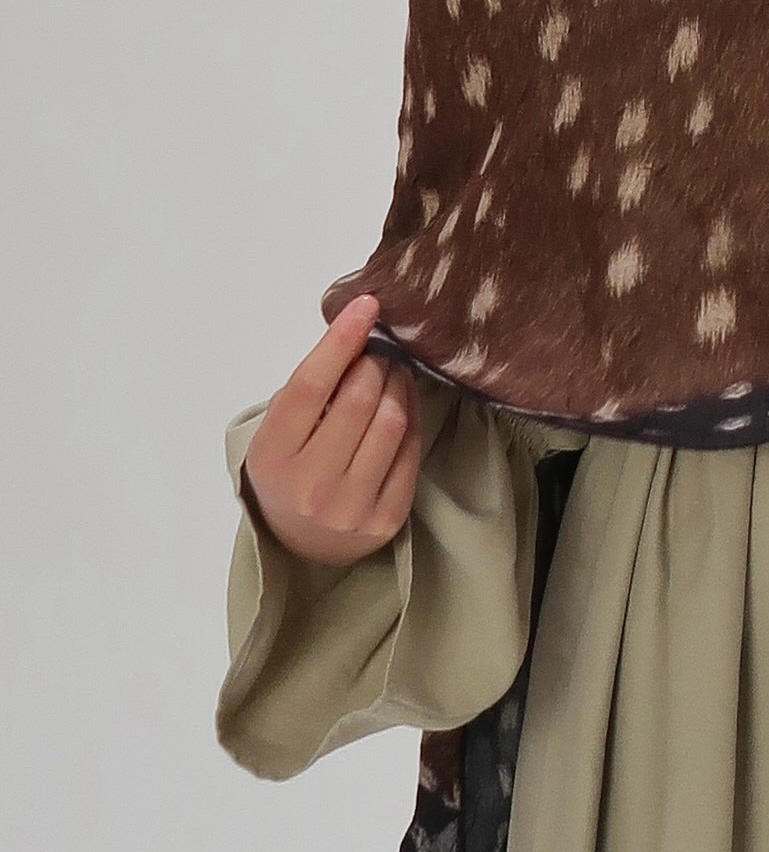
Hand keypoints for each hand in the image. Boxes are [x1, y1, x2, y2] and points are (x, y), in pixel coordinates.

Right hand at [241, 295, 423, 566]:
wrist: (302, 546)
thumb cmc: (289, 471)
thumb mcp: (278, 434)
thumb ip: (310, 391)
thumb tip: (356, 335)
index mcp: (273, 457)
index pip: (311, 386)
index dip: (341, 340)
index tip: (366, 305)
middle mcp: (310, 485)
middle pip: (358, 399)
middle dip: (375, 362)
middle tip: (379, 351)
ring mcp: (351, 507)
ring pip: (391, 421)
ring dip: (398, 383)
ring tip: (393, 372)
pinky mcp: (387, 518)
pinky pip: (411, 450)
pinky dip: (413, 414)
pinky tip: (404, 402)